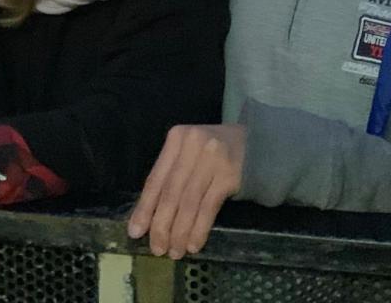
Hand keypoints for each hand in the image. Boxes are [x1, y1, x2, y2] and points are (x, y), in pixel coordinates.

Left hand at [127, 124, 245, 258]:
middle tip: (157, 249)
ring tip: (174, 252)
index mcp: (176, 138)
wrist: (255, 144)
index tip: (135, 232)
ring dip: (180, 231)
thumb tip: (148, 218)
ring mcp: (213, 159)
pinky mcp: (229, 175)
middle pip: (171, 192)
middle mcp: (193, 145)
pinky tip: (193, 244)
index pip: (155, 179)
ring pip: (189, 202)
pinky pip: (209, 208)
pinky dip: (199, 229)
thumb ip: (170, 176)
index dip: (144, 208)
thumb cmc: (212, 152)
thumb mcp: (188, 153)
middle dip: (161, 225)